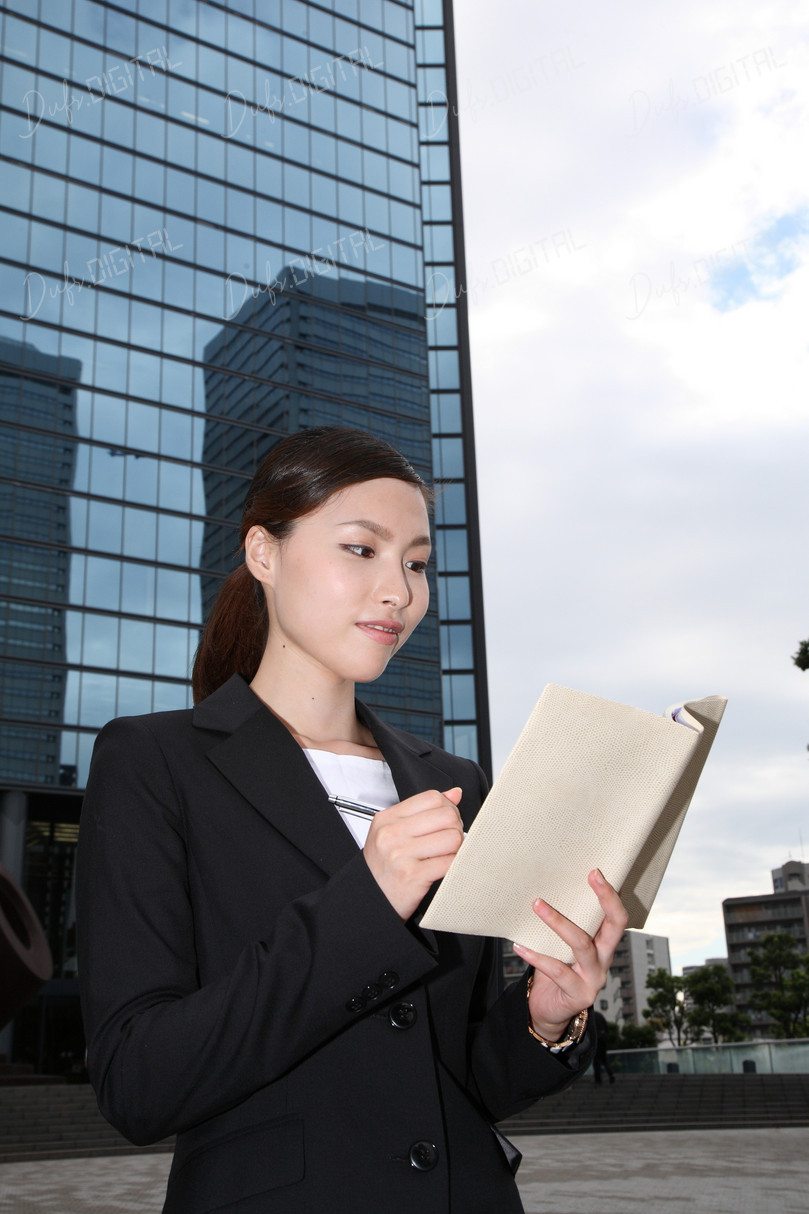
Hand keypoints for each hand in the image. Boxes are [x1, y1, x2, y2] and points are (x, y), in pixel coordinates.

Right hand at [363, 788, 463, 920]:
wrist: (368, 900)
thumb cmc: (383, 867)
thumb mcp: (393, 833)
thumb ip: (424, 812)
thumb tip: (454, 794)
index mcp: (387, 819)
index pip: (431, 798)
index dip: (447, 808)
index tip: (446, 821)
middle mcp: (392, 834)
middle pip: (446, 816)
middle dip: (456, 827)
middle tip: (449, 840)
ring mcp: (401, 854)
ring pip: (452, 838)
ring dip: (457, 848)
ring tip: (446, 854)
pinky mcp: (413, 876)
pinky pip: (450, 862)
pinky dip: (454, 865)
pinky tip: (444, 868)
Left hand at [512, 869, 627, 1041]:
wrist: (550, 1010)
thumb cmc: (556, 970)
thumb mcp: (563, 945)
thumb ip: (566, 924)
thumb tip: (548, 887)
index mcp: (604, 945)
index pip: (617, 917)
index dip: (610, 895)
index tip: (596, 871)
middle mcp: (605, 960)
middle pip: (614, 927)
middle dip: (604, 900)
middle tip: (591, 876)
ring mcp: (594, 979)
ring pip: (581, 945)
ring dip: (558, 922)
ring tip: (537, 904)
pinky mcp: (579, 995)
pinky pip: (556, 970)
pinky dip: (536, 956)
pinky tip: (518, 945)